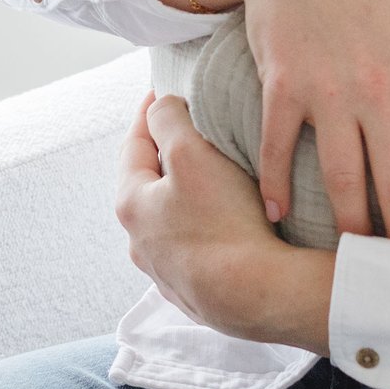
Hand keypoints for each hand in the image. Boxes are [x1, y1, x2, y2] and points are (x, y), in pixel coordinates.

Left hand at [118, 93, 333, 352]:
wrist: (257, 296)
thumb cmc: (224, 222)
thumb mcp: (191, 153)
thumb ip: (169, 120)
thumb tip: (160, 109)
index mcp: (131, 205)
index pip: (134, 146)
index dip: (149, 114)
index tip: (162, 92)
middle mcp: (140, 243)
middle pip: (151, 186)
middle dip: (169, 157)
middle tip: (192, 134)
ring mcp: (167, 273)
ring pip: (173, 221)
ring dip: (188, 198)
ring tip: (216, 181)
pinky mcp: (197, 294)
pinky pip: (197, 250)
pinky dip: (207, 230)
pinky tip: (229, 225)